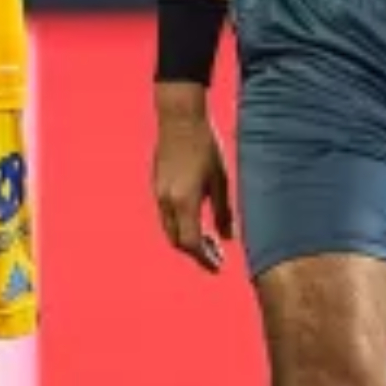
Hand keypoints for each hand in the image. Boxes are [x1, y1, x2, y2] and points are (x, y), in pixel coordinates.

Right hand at [151, 90, 235, 272]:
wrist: (180, 119)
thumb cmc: (206, 146)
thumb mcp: (221, 180)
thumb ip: (224, 211)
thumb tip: (227, 237)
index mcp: (185, 201)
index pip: (191, 243)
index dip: (204, 258)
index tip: (218, 267)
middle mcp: (167, 201)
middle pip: (177, 240)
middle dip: (196, 252)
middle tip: (216, 257)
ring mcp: (159, 193)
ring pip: (170, 228)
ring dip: (187, 239)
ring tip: (208, 240)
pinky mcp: (157, 185)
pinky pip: (167, 215)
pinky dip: (181, 225)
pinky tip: (197, 220)